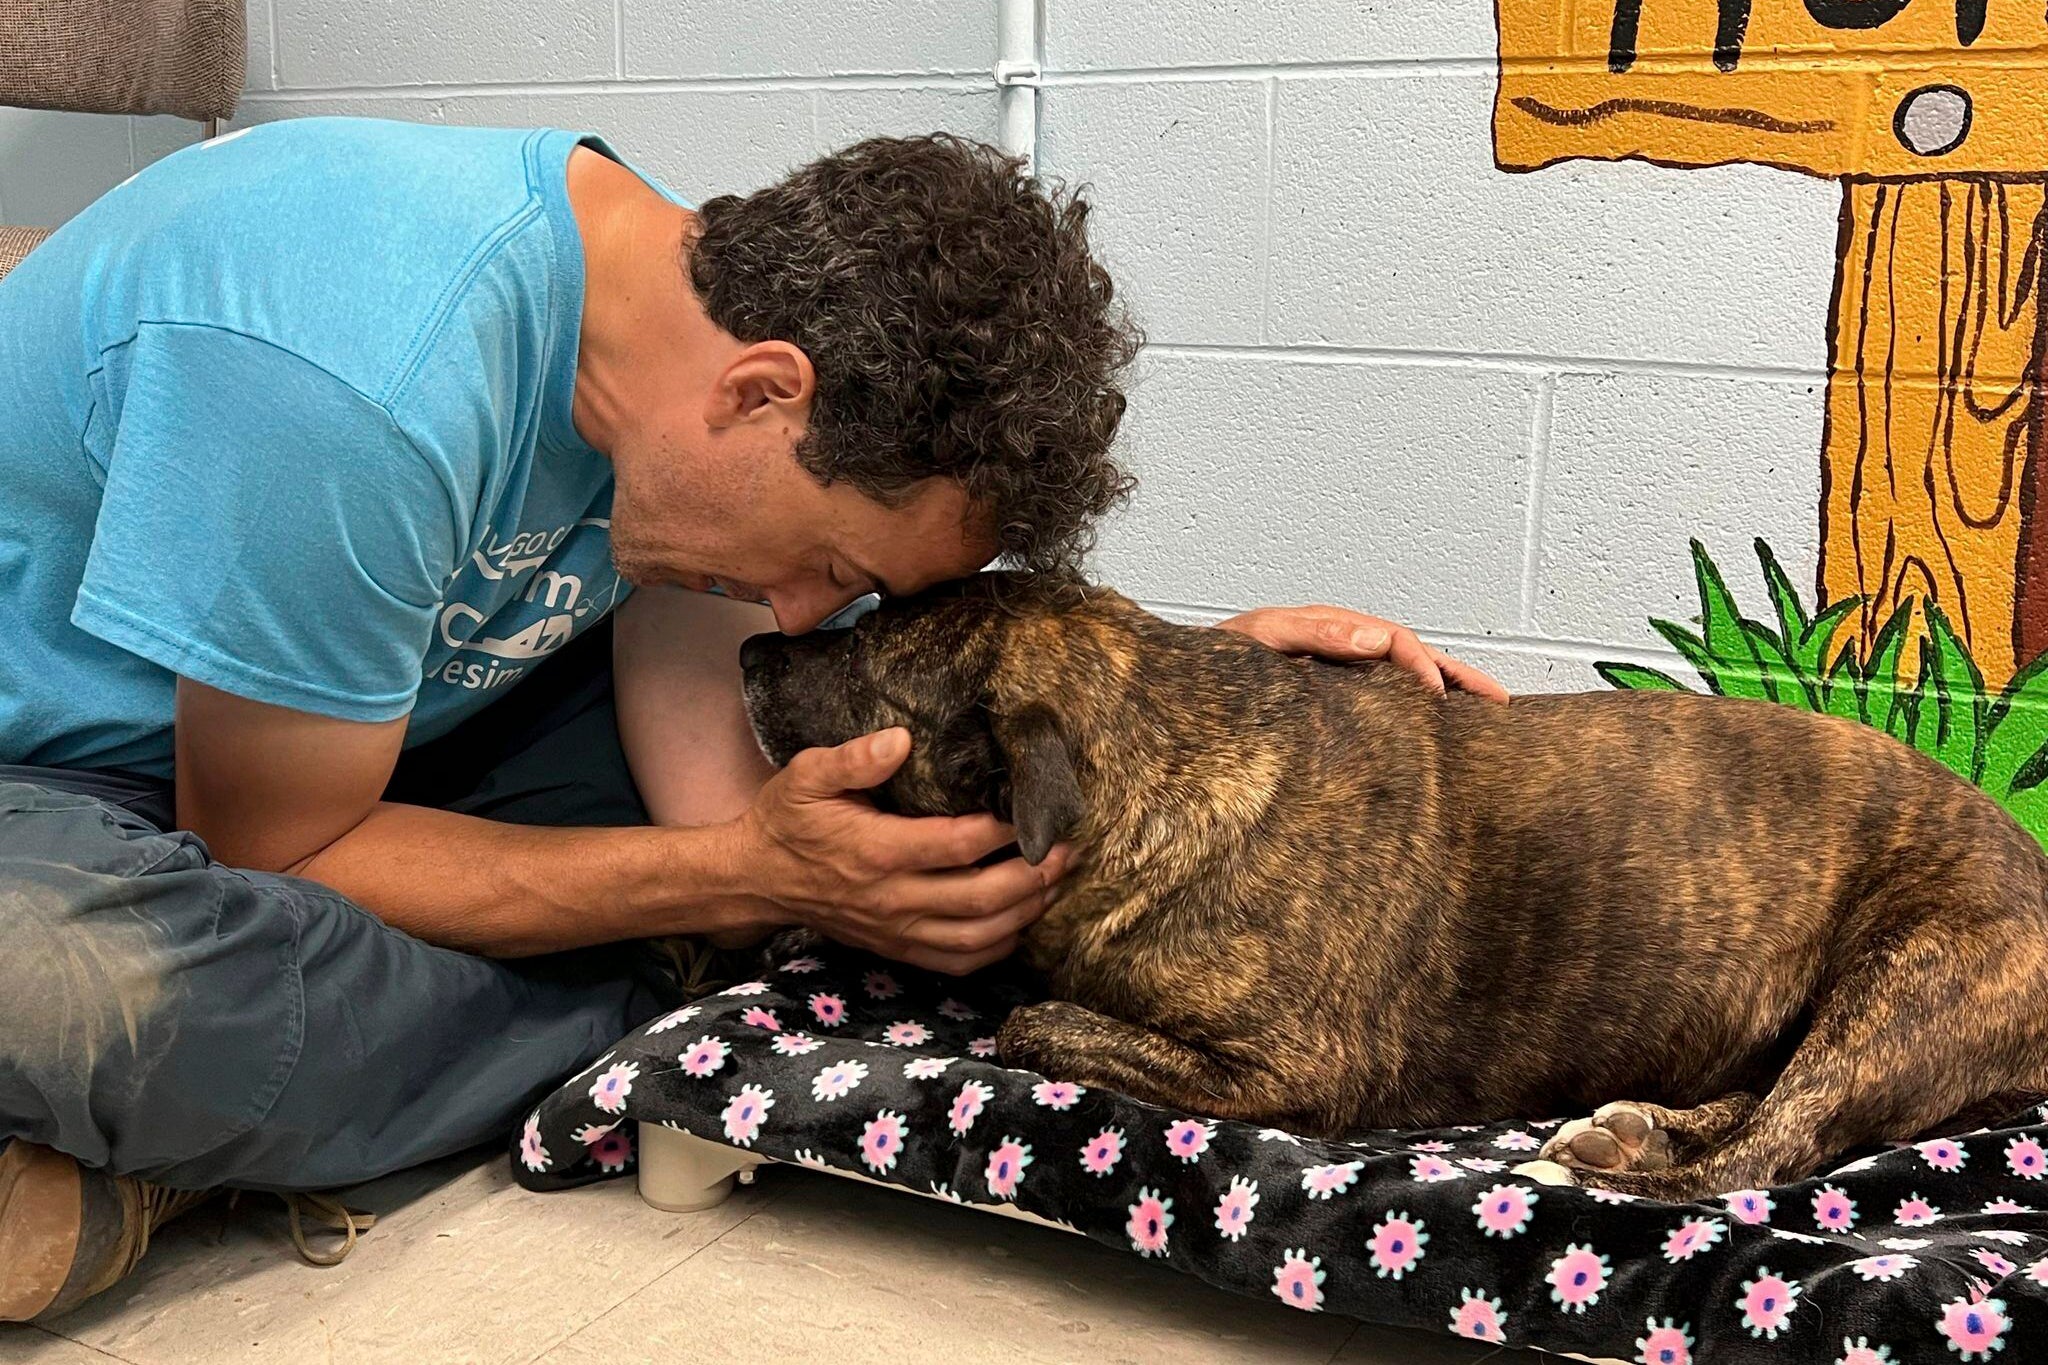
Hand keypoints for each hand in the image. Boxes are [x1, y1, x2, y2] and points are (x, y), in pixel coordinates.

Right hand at [726, 727, 1071, 973]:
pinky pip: (956, 962)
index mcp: (875, 851)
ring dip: (1024, 912)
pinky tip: (1019, 921)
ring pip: (976, 937)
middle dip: (1032, 875)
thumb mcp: (807, 775)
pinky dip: (996, 948)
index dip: (1002, 830)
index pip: (956, 844)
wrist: (756, 878)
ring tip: (1054, 882)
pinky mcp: (896, 949)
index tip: (1031, 809)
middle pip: (980, 898)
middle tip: (1064, 850)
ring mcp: (895, 930)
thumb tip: (901, 740)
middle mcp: (891, 898)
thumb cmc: (787, 820)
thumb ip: (854, 758)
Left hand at [1216, 604, 1509, 702]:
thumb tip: (1375, 638)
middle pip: (1411, 657)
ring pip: (1402, 680)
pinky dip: (1414, 709)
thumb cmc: (1216, 663)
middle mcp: (1338, 648)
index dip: (1422, 665)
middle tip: (1500, 702)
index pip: (1393, 639)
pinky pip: (1380, 699)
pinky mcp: (1328, 699)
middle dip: (1457, 676)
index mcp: (1329, 630)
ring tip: (1488, 714)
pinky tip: (1434, 731)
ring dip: (1446, 693)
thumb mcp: (1260, 639)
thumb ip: (1312, 634)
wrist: (1181, 687)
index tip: (1440, 698)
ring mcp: (1336, 673)